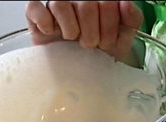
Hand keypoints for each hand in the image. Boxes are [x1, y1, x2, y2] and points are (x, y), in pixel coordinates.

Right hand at [25, 1, 142, 62]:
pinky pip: (34, 7)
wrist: (85, 70)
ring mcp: (55, 6)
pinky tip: (52, 32)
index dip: (109, 23)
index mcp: (98, 0)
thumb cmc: (103, 51)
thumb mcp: (124, 36)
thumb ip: (132, 17)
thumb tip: (125, 3)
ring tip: (72, 39)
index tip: (107, 40)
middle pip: (85, 3)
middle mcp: (77, 0)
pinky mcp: (35, 15)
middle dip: (92, 31)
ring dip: (70, 28)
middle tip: (91, 45)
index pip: (105, 0)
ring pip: (60, 3)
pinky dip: (44, 20)